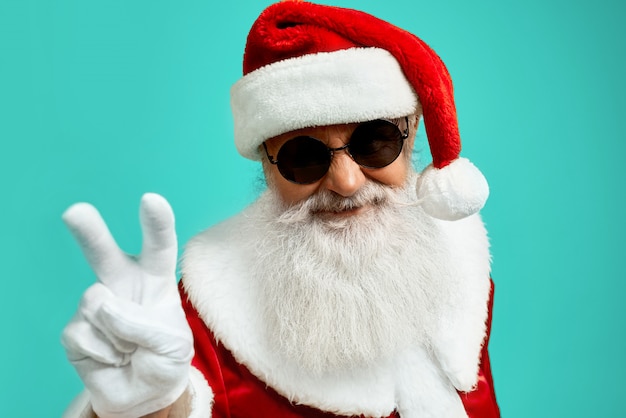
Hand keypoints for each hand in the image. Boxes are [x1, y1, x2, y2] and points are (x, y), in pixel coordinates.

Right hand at [61, 193, 192, 417]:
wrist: (144, 395)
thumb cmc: (165, 359)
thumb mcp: (173, 344)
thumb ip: (143, 323)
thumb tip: (101, 304)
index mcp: (155, 280)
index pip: (159, 247)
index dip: (156, 224)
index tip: (151, 201)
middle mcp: (123, 284)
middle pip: (104, 254)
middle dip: (89, 232)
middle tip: (75, 212)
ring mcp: (97, 306)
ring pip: (97, 303)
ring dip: (119, 333)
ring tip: (130, 349)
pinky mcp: (76, 330)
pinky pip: (84, 334)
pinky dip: (104, 352)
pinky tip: (113, 358)